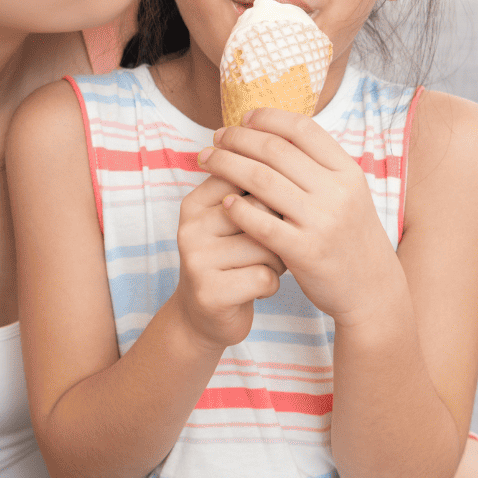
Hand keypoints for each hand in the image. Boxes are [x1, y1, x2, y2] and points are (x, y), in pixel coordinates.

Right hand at [171, 172, 284, 350]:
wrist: (204, 315)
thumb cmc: (230, 260)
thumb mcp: (231, 222)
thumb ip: (249, 194)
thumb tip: (286, 161)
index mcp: (194, 204)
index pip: (245, 179)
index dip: (271, 198)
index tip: (269, 217)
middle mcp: (190, 228)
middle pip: (259, 211)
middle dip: (278, 230)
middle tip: (270, 246)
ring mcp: (197, 260)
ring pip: (266, 246)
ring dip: (276, 261)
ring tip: (262, 267)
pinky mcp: (210, 292)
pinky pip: (264, 278)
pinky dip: (271, 285)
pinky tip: (258, 288)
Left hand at [197, 111, 399, 326]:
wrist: (373, 290)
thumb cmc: (349, 236)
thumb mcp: (348, 194)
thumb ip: (317, 166)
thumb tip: (272, 132)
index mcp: (347, 171)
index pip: (302, 129)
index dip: (268, 118)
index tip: (243, 119)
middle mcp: (337, 192)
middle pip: (275, 150)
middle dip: (238, 139)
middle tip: (216, 137)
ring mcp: (322, 221)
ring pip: (262, 180)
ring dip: (227, 165)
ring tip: (208, 160)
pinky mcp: (306, 252)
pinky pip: (262, 224)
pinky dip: (239, 209)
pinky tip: (223, 202)